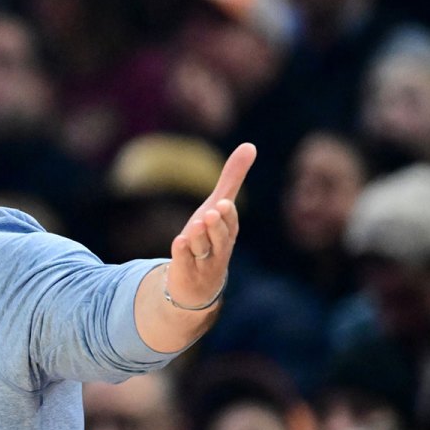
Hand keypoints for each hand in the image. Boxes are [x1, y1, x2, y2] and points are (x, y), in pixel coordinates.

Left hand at [165, 143, 254, 307]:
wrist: (196, 283)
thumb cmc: (209, 238)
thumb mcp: (218, 207)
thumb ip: (232, 178)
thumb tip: (250, 145)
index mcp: (228, 232)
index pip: (231, 223)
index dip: (227, 215)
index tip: (223, 203)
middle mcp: (218, 249)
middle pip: (220, 238)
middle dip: (217, 226)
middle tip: (211, 212)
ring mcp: (203, 264)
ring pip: (203, 251)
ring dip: (199, 238)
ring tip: (195, 224)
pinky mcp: (185, 274)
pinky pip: (184, 264)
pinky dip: (182, 254)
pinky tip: (179, 242)